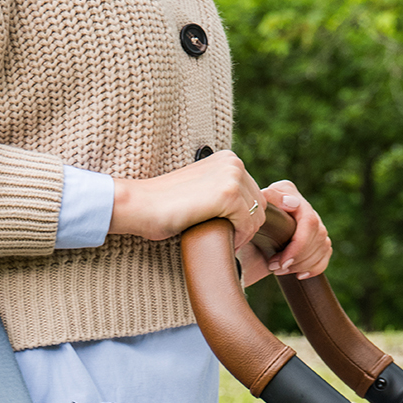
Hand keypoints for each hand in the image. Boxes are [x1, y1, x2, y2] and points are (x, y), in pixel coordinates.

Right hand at [109, 151, 267, 249]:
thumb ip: (220, 191)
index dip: (245, 217)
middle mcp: (233, 162)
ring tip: (227, 243)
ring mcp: (232, 176)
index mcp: (227, 159)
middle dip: (248, 226)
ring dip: (245, 233)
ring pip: (257, 214)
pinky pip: (248, 223)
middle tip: (231, 242)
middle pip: (259, 203)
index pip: (252, 192)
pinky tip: (225, 242)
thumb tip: (241, 212)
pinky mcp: (228, 195)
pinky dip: (240, 237)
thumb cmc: (164, 203)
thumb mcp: (200, 189)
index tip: (230, 232)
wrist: (142, 204)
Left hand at [236, 180, 331, 287]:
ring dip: (303, 264)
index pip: (309, 221)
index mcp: (287, 193)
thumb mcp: (247, 214)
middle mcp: (303, 205)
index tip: (278, 262)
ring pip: (323, 245)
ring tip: (280, 270)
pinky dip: (315, 267)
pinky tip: (299, 274)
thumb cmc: (237, 227)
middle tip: (276, 268)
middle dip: (298, 257)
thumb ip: (267, 203)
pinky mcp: (314, 239)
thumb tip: (291, 204)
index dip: (298, 245)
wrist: (236, 242)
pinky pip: (326, 253)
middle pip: (318, 235)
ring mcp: (312, 222)